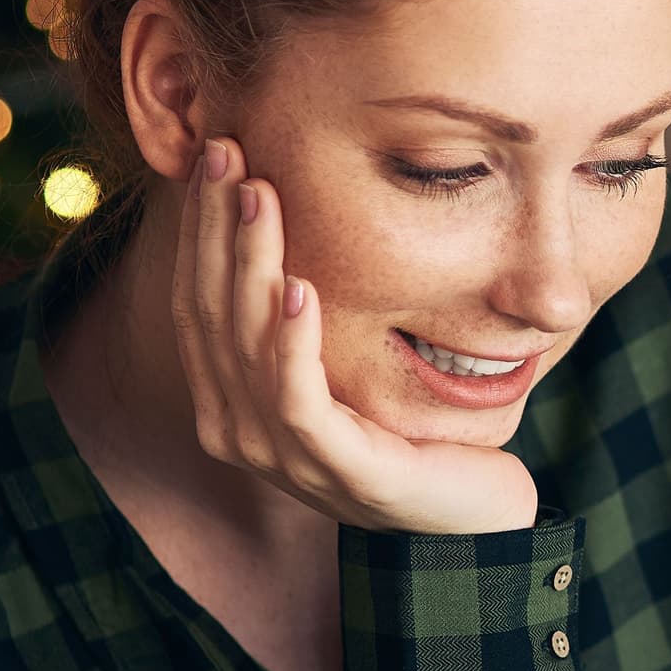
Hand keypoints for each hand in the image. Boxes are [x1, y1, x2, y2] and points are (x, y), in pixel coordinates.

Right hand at [172, 133, 542, 534]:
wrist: (470, 520)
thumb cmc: (412, 433)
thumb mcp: (347, 366)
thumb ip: (305, 316)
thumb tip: (293, 217)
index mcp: (233, 401)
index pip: (200, 300)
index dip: (202, 227)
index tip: (217, 153)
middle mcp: (240, 429)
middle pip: (210, 311)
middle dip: (215, 227)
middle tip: (227, 150)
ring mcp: (282, 455)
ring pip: (245, 344)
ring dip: (250, 263)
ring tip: (258, 196)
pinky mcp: (337, 469)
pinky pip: (297, 398)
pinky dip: (292, 341)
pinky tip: (299, 287)